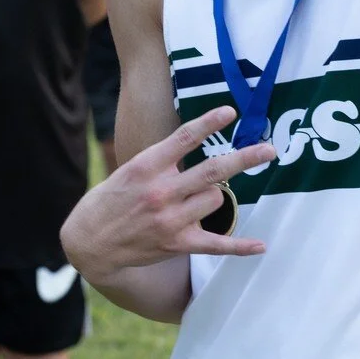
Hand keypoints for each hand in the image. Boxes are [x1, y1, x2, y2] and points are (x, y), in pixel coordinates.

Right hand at [61, 105, 273, 286]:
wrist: (90, 241)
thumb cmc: (111, 199)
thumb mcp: (131, 170)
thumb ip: (162, 161)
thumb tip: (198, 146)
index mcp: (147, 166)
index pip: (184, 138)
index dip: (209, 123)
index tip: (230, 112)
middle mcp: (161, 191)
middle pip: (213, 171)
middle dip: (245, 158)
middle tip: (269, 150)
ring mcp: (171, 219)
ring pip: (216, 200)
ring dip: (216, 197)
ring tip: (197, 200)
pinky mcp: (177, 243)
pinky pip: (217, 244)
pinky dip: (240, 246)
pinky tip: (261, 244)